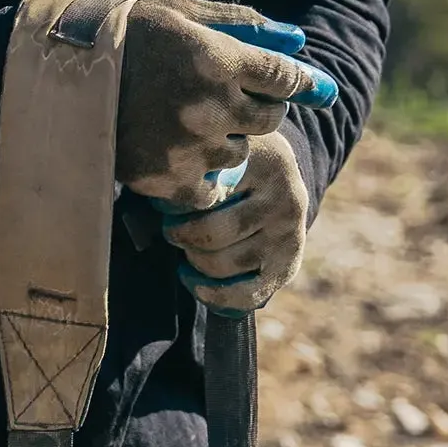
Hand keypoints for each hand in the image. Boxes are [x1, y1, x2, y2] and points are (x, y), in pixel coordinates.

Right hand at [114, 0, 333, 205]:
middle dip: (256, 109)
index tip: (296, 86)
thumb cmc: (129, 34)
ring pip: (239, 156)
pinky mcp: (168, 179)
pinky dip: (200, 178)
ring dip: (224, 143)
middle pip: (269, 120)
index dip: (295, 82)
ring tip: (189, 127)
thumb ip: (246, 23)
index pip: (285, 77)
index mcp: (219, 58)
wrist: (63, 75)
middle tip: (225, 102)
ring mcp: (190, 146)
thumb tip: (300, 40)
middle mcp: (211, 105)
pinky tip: (178, 156)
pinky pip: (210, 191)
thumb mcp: (184, 13)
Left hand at [160, 132, 309, 310]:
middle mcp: (285, 200)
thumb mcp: (221, 151)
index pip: (208, 191)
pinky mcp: (288, 266)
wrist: (278, 180)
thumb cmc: (234, 165)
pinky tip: (194, 282)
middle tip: (171, 229)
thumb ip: (198, 165)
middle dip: (180, 235)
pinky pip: (246, 295)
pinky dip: (214, 295)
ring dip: (194, 261)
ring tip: (186, 248)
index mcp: (266, 162)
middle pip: (211, 233)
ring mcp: (289, 236)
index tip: (164, 203)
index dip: (175, 205)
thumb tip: (159, 193)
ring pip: (223, 264)